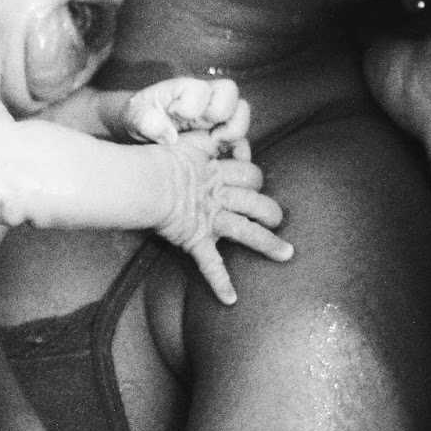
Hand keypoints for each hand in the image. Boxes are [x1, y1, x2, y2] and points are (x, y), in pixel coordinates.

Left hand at [122, 76, 251, 158]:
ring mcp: (217, 117)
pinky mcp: (223, 137)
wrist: (141, 133)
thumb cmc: (139, 118)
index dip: (191, 105)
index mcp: (184, 89)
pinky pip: (241, 141)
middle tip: (203, 131)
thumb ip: (146, 121)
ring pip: (241, 115)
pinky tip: (225, 163)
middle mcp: (206, 99)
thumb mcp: (134, 117)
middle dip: (219, 113)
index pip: (200, 89)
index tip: (176, 116)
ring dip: (233, 132)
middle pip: (230, 93)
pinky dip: (238, 153)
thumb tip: (170, 136)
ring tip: (216, 147)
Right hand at [156, 132, 289, 304]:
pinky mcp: (196, 238)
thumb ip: (205, 136)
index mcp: (216, 172)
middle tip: (275, 218)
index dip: (253, 170)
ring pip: (247, 231)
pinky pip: (211, 264)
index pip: (249, 170)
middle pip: (256, 198)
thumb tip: (218, 130)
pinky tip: (230, 300)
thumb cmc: (156, 158)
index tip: (251, 171)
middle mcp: (218, 195)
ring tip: (287, 254)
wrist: (143, 181)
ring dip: (268, 244)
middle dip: (269, 209)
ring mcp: (209, 218)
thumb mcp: (185, 140)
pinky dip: (220, 283)